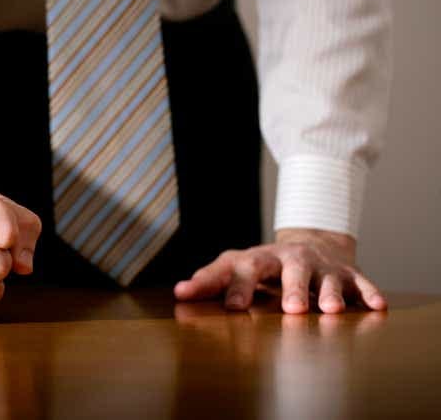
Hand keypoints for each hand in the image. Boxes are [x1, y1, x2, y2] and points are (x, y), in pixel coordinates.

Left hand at [173, 228, 387, 313]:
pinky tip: (376, 306)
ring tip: (330, 310)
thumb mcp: (236, 266)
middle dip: (292, 288)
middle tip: (290, 310)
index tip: (227, 307)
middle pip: (291, 270)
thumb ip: (210, 280)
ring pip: (326, 278)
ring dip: (328, 293)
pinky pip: (360, 282)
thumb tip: (179, 292)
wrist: (309, 244)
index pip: (242, 269)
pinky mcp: (346, 273)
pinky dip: (367, 292)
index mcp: (259, 258)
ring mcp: (321, 265)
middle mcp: (291, 259)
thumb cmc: (263, 265)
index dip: (232, 286)